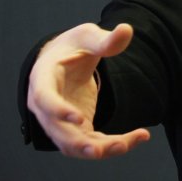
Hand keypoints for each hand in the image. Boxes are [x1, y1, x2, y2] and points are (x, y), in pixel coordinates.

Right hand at [27, 22, 150, 158]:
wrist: (66, 60)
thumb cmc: (73, 46)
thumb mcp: (87, 36)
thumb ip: (105, 39)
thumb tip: (126, 30)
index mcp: (42, 78)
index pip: (44, 98)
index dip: (58, 110)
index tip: (79, 118)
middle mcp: (45, 106)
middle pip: (58, 132)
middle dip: (81, 144)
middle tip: (106, 149)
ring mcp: (59, 121)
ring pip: (74, 145)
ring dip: (98, 150)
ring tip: (126, 145)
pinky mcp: (76, 129)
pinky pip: (91, 143)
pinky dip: (112, 144)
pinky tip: (139, 137)